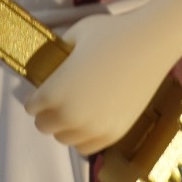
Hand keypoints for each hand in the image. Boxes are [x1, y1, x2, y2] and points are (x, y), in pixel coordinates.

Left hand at [24, 8, 172, 157]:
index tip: (44, 89)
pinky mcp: (115, 134)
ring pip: (65, 139)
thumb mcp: (74, 36)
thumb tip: (52, 64)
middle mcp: (70, 116)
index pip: (31, 107)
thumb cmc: (109, 34)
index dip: (36, 96)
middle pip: (44, 126)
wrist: (150, 44)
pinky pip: (87, 147)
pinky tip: (91, 118)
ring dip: (65, 127)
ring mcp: (94, 128)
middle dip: (48, 113)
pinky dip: (84, 136)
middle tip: (60, 98)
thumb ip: (57, 55)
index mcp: (54, 92)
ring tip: (76, 109)